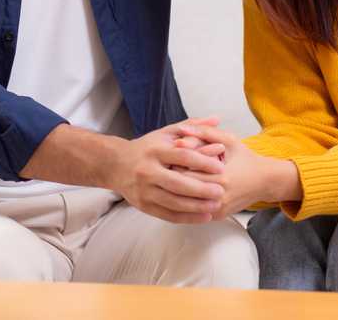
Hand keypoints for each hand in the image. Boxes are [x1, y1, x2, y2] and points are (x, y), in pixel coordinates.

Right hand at [107, 118, 227, 223]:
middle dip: (201, 189)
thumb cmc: (146, 148)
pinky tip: (203, 217)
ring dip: (197, 206)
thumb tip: (217, 120)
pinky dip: (187, 218)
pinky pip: (168, 215)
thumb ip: (192, 127)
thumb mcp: (166, 133)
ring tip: (216, 205)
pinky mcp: (144, 206)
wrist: (116, 165)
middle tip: (221, 191)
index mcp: (155, 151)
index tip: (221, 167)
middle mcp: (148, 171)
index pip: (182, 156)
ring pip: (174, 202)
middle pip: (178, 183)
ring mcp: (144, 190)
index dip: (203, 162)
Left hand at [176, 124, 300, 218]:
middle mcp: (219, 196)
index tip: (168, 156)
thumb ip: (205, 132)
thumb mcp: (229, 140)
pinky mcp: (217, 216)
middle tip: (165, 167)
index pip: (185, 172)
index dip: (174, 163)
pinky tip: (180, 191)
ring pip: (186, 203)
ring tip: (171, 179)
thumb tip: (182, 130)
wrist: (265, 181)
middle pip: (183, 189)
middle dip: (172, 177)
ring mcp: (217, 209)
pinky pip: (194, 210)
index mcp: (221, 176)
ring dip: (177, 191)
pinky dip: (186, 201)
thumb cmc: (246, 159)